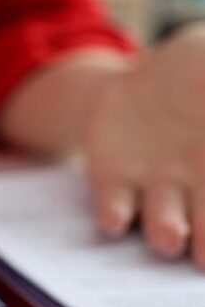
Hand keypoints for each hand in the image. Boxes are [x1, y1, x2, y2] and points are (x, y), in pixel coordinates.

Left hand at [86, 24, 204, 263]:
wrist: (144, 81)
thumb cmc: (200, 69)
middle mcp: (200, 186)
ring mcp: (156, 187)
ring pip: (164, 225)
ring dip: (166, 233)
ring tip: (170, 237)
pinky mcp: (112, 180)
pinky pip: (115, 207)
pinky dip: (115, 215)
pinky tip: (115, 219)